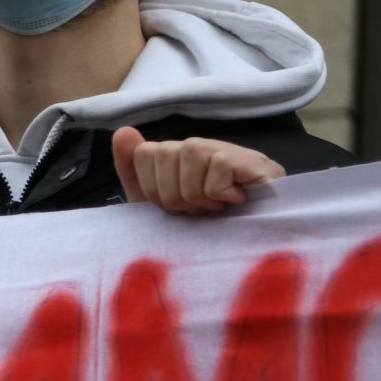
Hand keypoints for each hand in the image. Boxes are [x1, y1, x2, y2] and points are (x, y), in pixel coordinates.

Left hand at [111, 128, 283, 214]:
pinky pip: (218, 166)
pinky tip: (236, 202)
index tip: (176, 209)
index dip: (152, 189)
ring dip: (198, 194)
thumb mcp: (160, 207)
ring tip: (217, 207)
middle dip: (174, 196)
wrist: (257, 248)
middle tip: (199, 211)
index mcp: (177, 159)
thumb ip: (135, 173)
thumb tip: (122, 131)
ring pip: (189, 152)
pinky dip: (221, 193)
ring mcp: (229, 151)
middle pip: (163, 152)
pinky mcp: (255, 162)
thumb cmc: (207, 231)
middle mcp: (202, 148)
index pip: (143, 153)